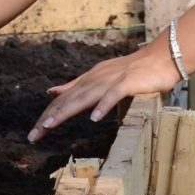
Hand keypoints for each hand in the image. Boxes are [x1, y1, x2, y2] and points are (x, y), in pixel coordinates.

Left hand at [28, 41, 181, 141]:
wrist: (160, 59)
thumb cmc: (130, 72)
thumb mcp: (97, 78)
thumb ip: (75, 86)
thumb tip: (51, 91)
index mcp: (87, 81)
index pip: (63, 99)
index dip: (47, 115)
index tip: (34, 133)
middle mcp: (95, 80)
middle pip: (68, 100)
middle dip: (49, 117)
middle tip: (34, 136)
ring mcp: (111, 81)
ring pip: (84, 97)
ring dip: (66, 111)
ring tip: (50, 126)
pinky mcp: (128, 83)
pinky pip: (113, 95)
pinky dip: (103, 105)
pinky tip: (94, 118)